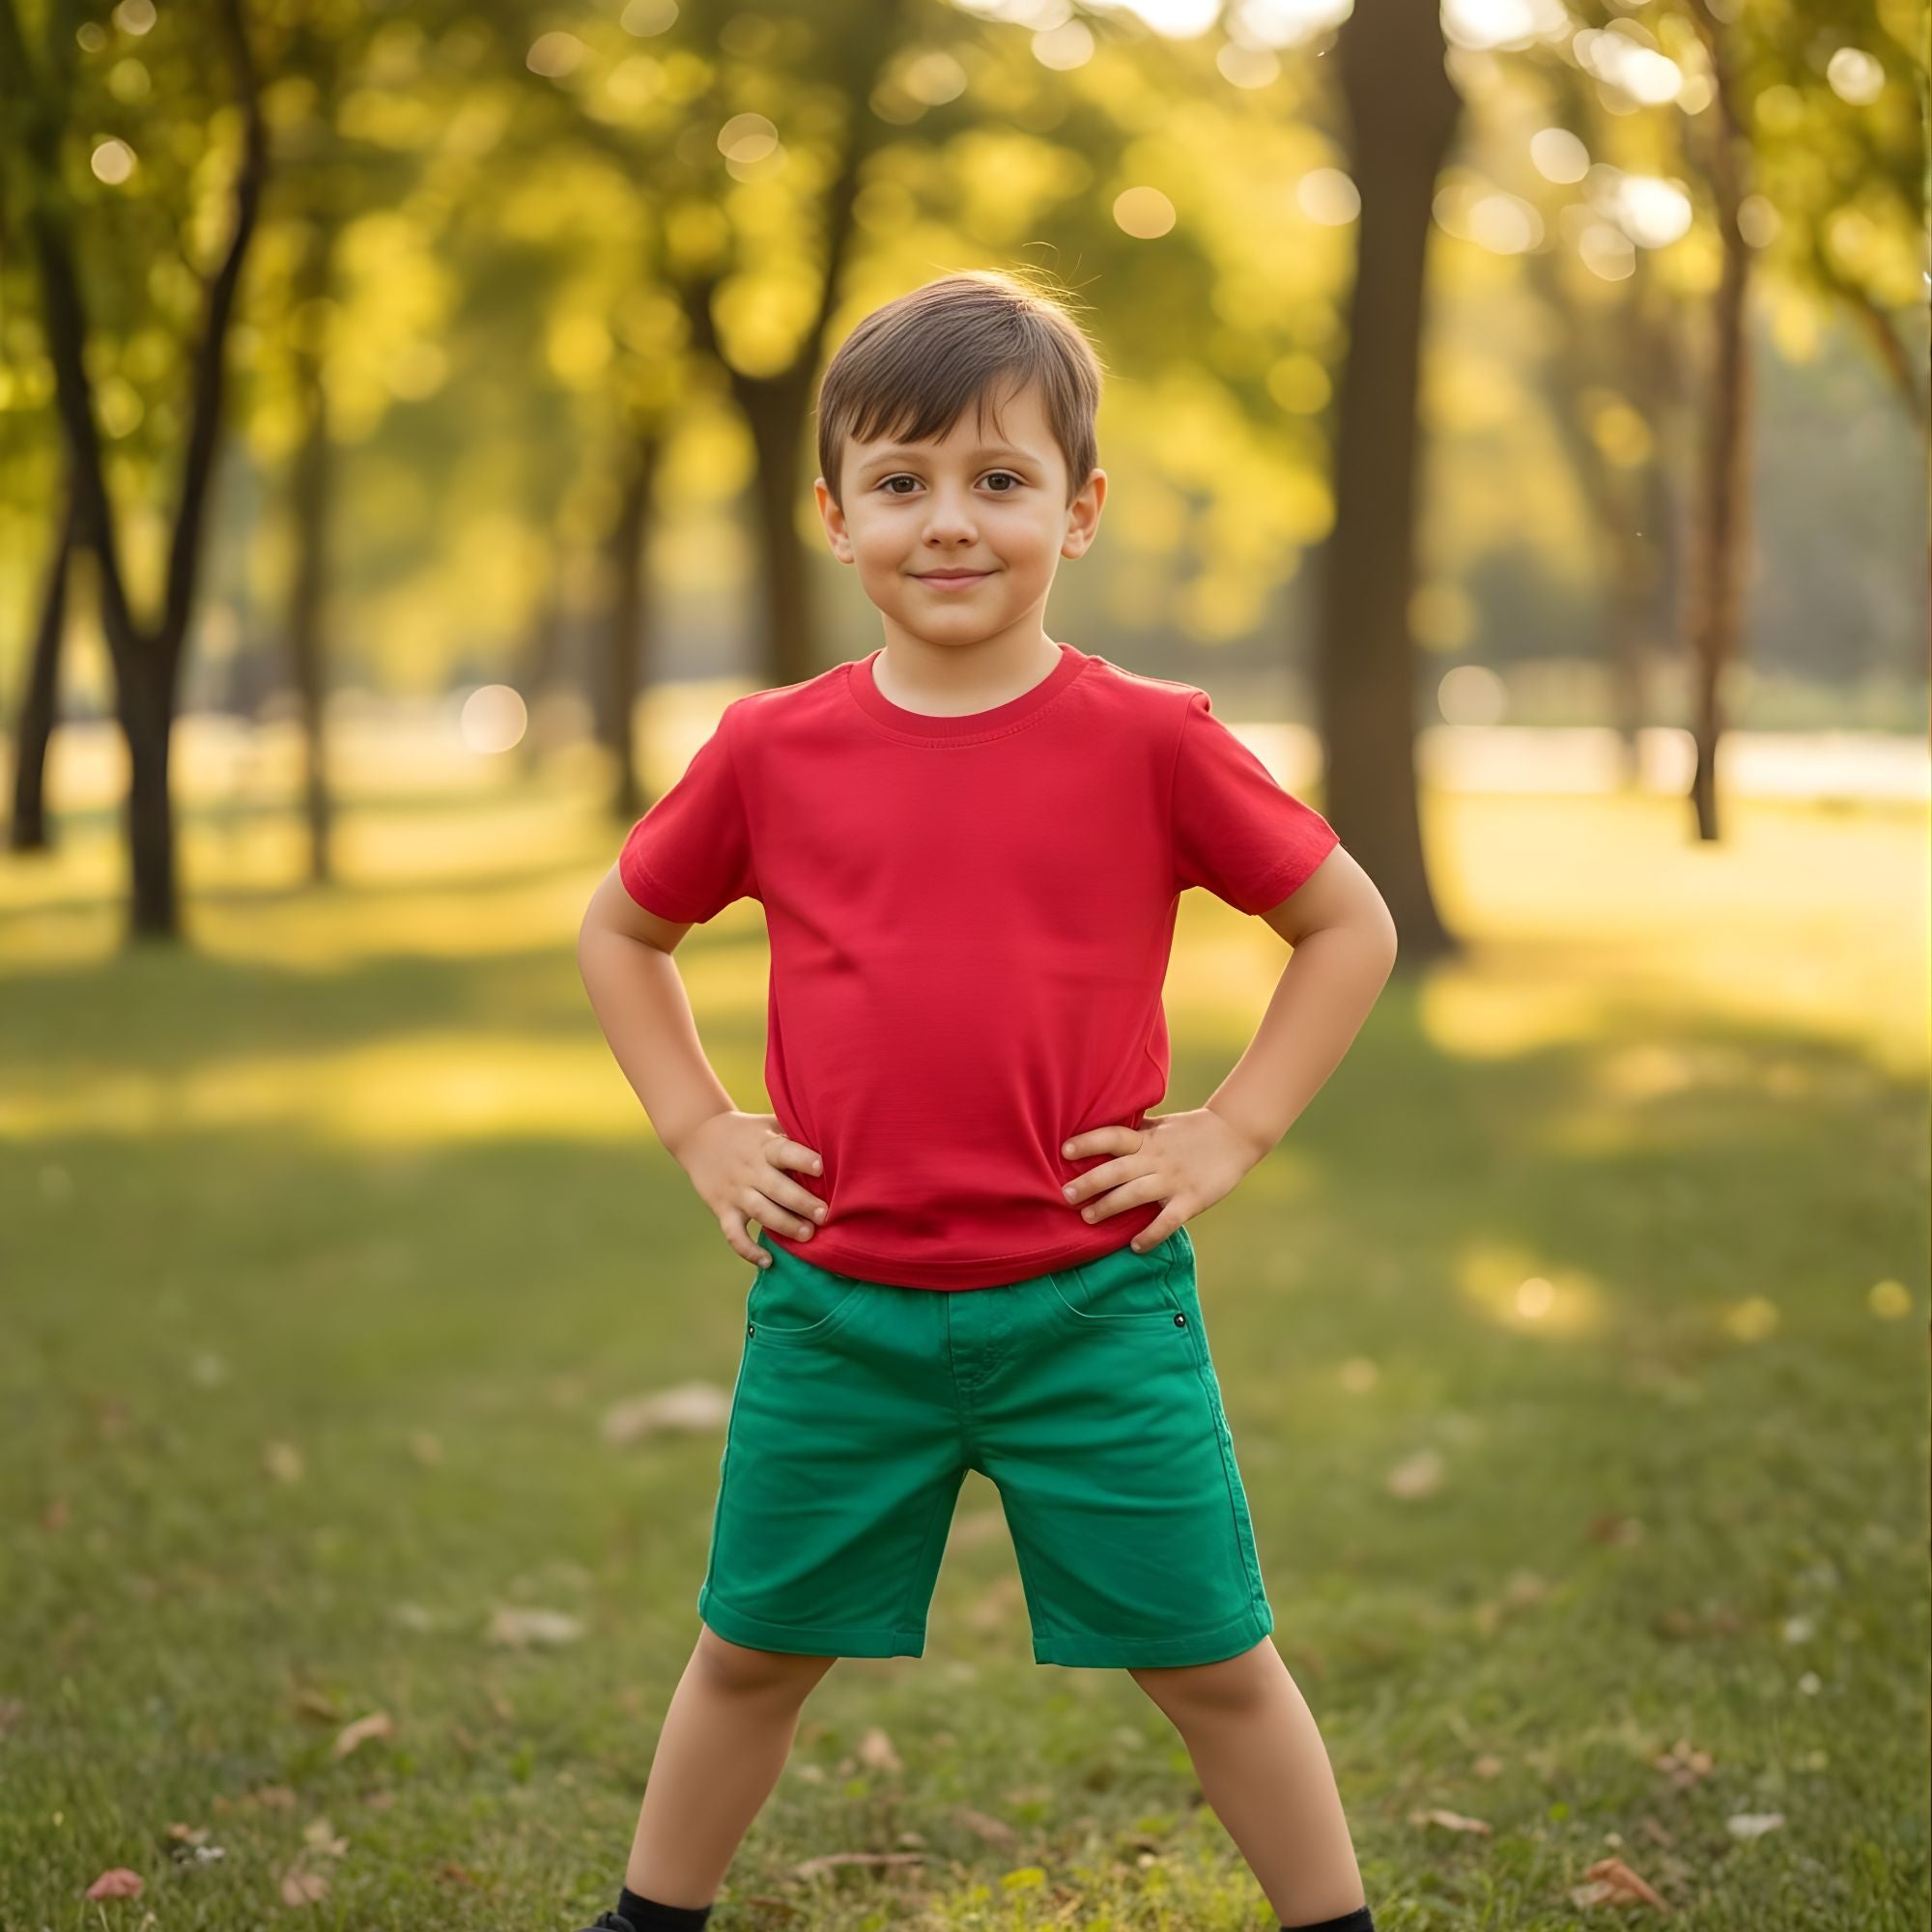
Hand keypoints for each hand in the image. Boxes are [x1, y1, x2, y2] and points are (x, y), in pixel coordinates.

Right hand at [671, 1109, 826, 1268]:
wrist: (699, 1136)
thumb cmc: (748, 1131)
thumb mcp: (769, 1124)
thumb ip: (794, 1133)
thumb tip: (835, 1141)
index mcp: (763, 1146)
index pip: (783, 1152)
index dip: (802, 1159)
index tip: (821, 1167)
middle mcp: (750, 1170)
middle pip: (776, 1187)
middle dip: (801, 1202)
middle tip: (824, 1215)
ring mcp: (736, 1191)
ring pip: (760, 1211)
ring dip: (784, 1225)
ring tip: (808, 1235)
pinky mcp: (723, 1209)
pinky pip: (734, 1234)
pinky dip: (748, 1250)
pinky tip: (768, 1261)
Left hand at [1060, 1108, 1268, 1250]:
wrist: (1234, 1135)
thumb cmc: (1190, 1131)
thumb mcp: (1159, 1126)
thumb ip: (1134, 1135)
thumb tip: (1098, 1140)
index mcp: (1147, 1139)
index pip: (1112, 1137)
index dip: (1088, 1142)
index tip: (1064, 1150)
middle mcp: (1156, 1159)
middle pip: (1117, 1170)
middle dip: (1089, 1182)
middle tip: (1066, 1195)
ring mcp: (1173, 1180)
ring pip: (1135, 1195)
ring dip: (1110, 1206)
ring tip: (1088, 1218)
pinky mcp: (1192, 1200)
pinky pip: (1168, 1221)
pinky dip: (1151, 1234)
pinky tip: (1135, 1246)